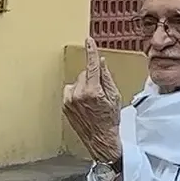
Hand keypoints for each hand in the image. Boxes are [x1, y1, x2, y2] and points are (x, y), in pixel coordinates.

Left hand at [63, 38, 122, 162]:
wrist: (100, 140)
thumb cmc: (110, 120)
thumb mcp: (115, 98)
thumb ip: (107, 78)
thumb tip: (100, 63)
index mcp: (93, 91)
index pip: (92, 66)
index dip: (91, 52)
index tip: (89, 40)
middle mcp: (79, 94)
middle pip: (85, 74)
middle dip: (93, 79)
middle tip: (101, 94)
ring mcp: (69, 100)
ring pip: (78, 82)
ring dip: (84, 87)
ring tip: (92, 102)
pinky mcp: (65, 105)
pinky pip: (71, 90)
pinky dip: (77, 94)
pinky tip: (84, 105)